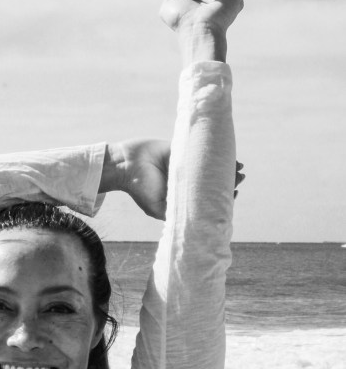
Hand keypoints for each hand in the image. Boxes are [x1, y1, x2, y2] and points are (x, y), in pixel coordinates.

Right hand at [102, 140, 245, 218]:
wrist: (127, 166)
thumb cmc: (141, 189)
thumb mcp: (158, 208)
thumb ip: (175, 213)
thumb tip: (200, 218)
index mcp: (180, 195)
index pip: (205, 198)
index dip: (221, 197)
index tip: (233, 195)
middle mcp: (184, 181)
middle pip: (210, 181)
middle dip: (227, 180)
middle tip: (240, 179)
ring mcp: (183, 165)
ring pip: (208, 166)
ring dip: (224, 166)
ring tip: (239, 168)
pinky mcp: (180, 149)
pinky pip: (200, 150)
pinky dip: (213, 152)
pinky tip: (226, 154)